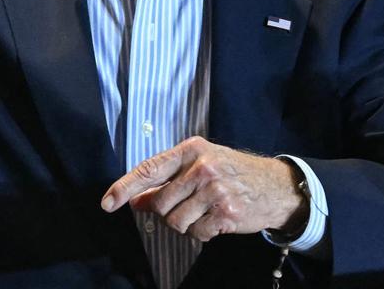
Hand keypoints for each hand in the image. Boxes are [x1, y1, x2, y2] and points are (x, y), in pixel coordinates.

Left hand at [100, 136, 307, 241]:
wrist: (275, 186)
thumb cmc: (232, 173)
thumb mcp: (200, 164)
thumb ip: (168, 179)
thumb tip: (136, 200)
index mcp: (191, 150)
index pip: (149, 168)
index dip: (125, 187)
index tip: (108, 202)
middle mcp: (202, 167)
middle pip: (161, 203)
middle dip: (165, 212)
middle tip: (184, 207)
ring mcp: (215, 190)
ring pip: (176, 221)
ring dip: (185, 224)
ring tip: (202, 212)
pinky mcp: (226, 213)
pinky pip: (196, 233)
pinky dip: (202, 233)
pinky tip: (215, 220)